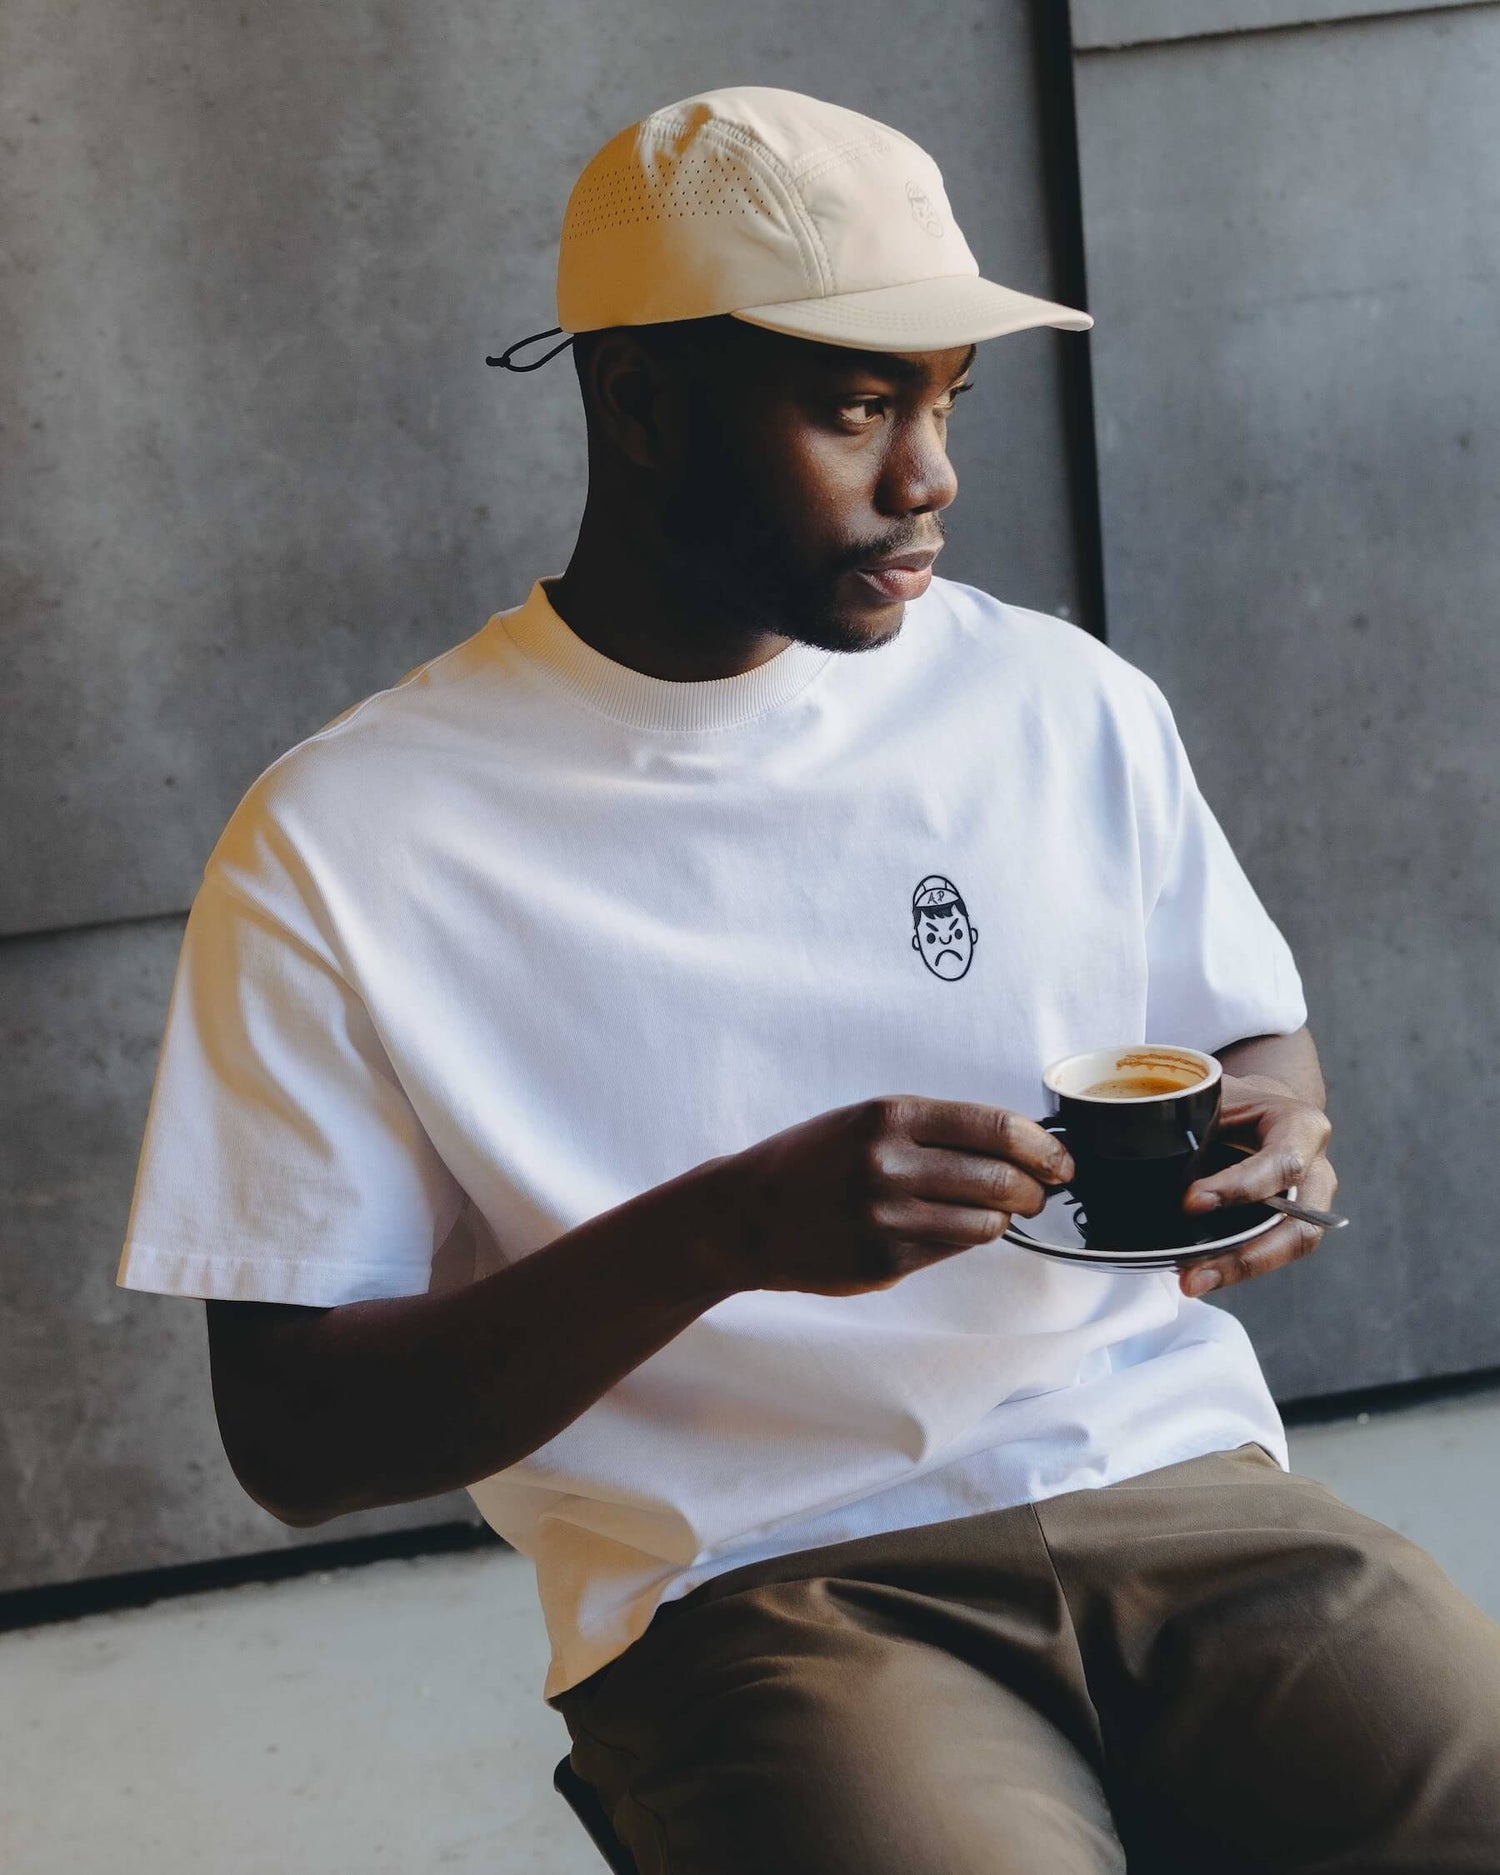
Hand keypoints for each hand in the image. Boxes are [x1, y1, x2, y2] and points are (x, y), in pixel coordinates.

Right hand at [707, 1095, 1075, 1297]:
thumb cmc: (810, 1161)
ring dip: (1003, 1219)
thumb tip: (1014, 1147)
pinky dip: (961, 1240)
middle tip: (1040, 1192)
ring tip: (999, 1212)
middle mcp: (889, 1165)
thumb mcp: (864, 1122)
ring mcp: (887, 1218)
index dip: (1041, 1147)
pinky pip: (949, 1251)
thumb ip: (933, 1131)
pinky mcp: (883, 1262)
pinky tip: (947, 1229)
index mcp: (889, 1116)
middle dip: (1034, 1189)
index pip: (995, 1128)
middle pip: (1001, 1178)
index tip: (1058, 1159)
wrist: (745, 1214)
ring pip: (985, 1223)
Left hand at [1178, 1073, 1336, 1296]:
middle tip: (1193, 1273)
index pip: (1282, 1162)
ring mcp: (1309, 1204)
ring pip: (1288, 1248)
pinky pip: (1269, 1252)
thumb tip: (1134, 1148)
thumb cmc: (1232, 1101)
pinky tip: (1198, 1274)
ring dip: (1238, 1270)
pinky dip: (1234, 1265)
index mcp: (1301, 1127)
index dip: (1240, 1187)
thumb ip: (1190, 1116)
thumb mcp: (1214, 1093)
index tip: (1191, 1202)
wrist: (1257, 1109)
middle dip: (1246, 1256)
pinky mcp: (1289, 1226)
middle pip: (1298, 1227)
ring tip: (1192, 1282)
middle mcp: (1316, 1171)